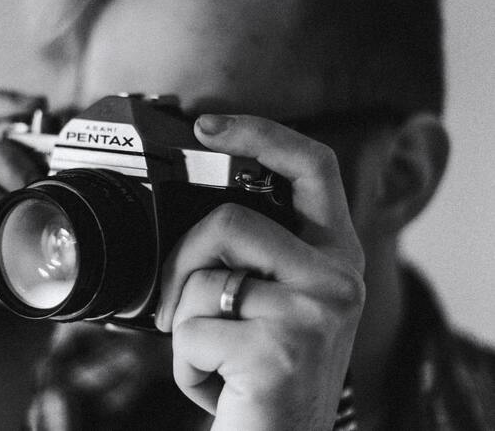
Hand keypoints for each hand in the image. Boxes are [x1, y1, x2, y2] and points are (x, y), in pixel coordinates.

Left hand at [156, 114, 364, 429]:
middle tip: (172, 303)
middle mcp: (337, 279)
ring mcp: (314, 314)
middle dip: (183, 260)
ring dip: (182, 322)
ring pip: (204, 278)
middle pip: (232, 220)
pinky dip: (183, 364)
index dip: (261, 134)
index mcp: (334, 257)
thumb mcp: (272, 305)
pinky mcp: (280, 351)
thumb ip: (251, 259)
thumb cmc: (264, 374)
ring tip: (208, 355)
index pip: (311, 167)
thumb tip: (190, 225)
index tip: (206, 125)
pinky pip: (193, 331)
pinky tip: (213, 385)